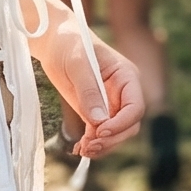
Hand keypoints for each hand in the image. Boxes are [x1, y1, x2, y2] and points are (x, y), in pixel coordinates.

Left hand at [71, 40, 143, 158]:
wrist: (55, 40)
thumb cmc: (70, 43)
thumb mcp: (78, 64)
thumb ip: (89, 92)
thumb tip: (99, 121)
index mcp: (127, 76)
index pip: (135, 107)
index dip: (122, 123)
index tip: (101, 130)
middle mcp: (123, 93)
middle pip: (129, 125)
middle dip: (111, 139)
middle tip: (88, 146)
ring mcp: (110, 104)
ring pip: (116, 134)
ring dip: (102, 145)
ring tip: (82, 150)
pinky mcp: (95, 111)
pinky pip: (99, 133)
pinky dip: (92, 143)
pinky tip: (79, 149)